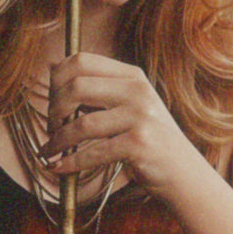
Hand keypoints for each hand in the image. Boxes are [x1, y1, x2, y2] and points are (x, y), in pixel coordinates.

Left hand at [42, 53, 202, 195]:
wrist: (183, 172)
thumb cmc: (148, 140)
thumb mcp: (130, 106)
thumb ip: (99, 91)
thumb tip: (54, 75)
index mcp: (132, 76)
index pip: (82, 60)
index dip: (57, 79)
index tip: (51, 100)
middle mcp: (137, 91)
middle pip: (76, 87)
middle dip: (54, 109)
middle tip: (51, 127)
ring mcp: (140, 117)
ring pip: (81, 124)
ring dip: (58, 140)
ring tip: (49, 151)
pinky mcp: (139, 145)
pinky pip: (92, 153)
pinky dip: (70, 162)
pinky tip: (59, 167)